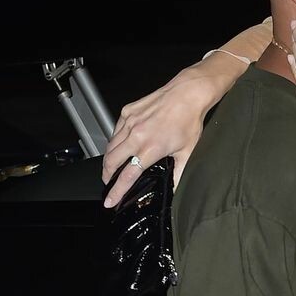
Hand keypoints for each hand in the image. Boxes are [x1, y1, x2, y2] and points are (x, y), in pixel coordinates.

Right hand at [102, 61, 225, 205]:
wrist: (187, 94)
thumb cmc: (189, 120)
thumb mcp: (187, 153)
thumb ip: (178, 174)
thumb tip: (174, 190)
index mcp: (150, 149)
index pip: (127, 176)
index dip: (116, 191)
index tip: (109, 201)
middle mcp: (136, 136)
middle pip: (111, 162)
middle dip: (107, 175)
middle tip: (108, 183)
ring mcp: (130, 122)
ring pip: (110, 146)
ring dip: (108, 159)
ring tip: (111, 167)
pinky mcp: (127, 112)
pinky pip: (114, 130)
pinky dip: (114, 141)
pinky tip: (119, 145)